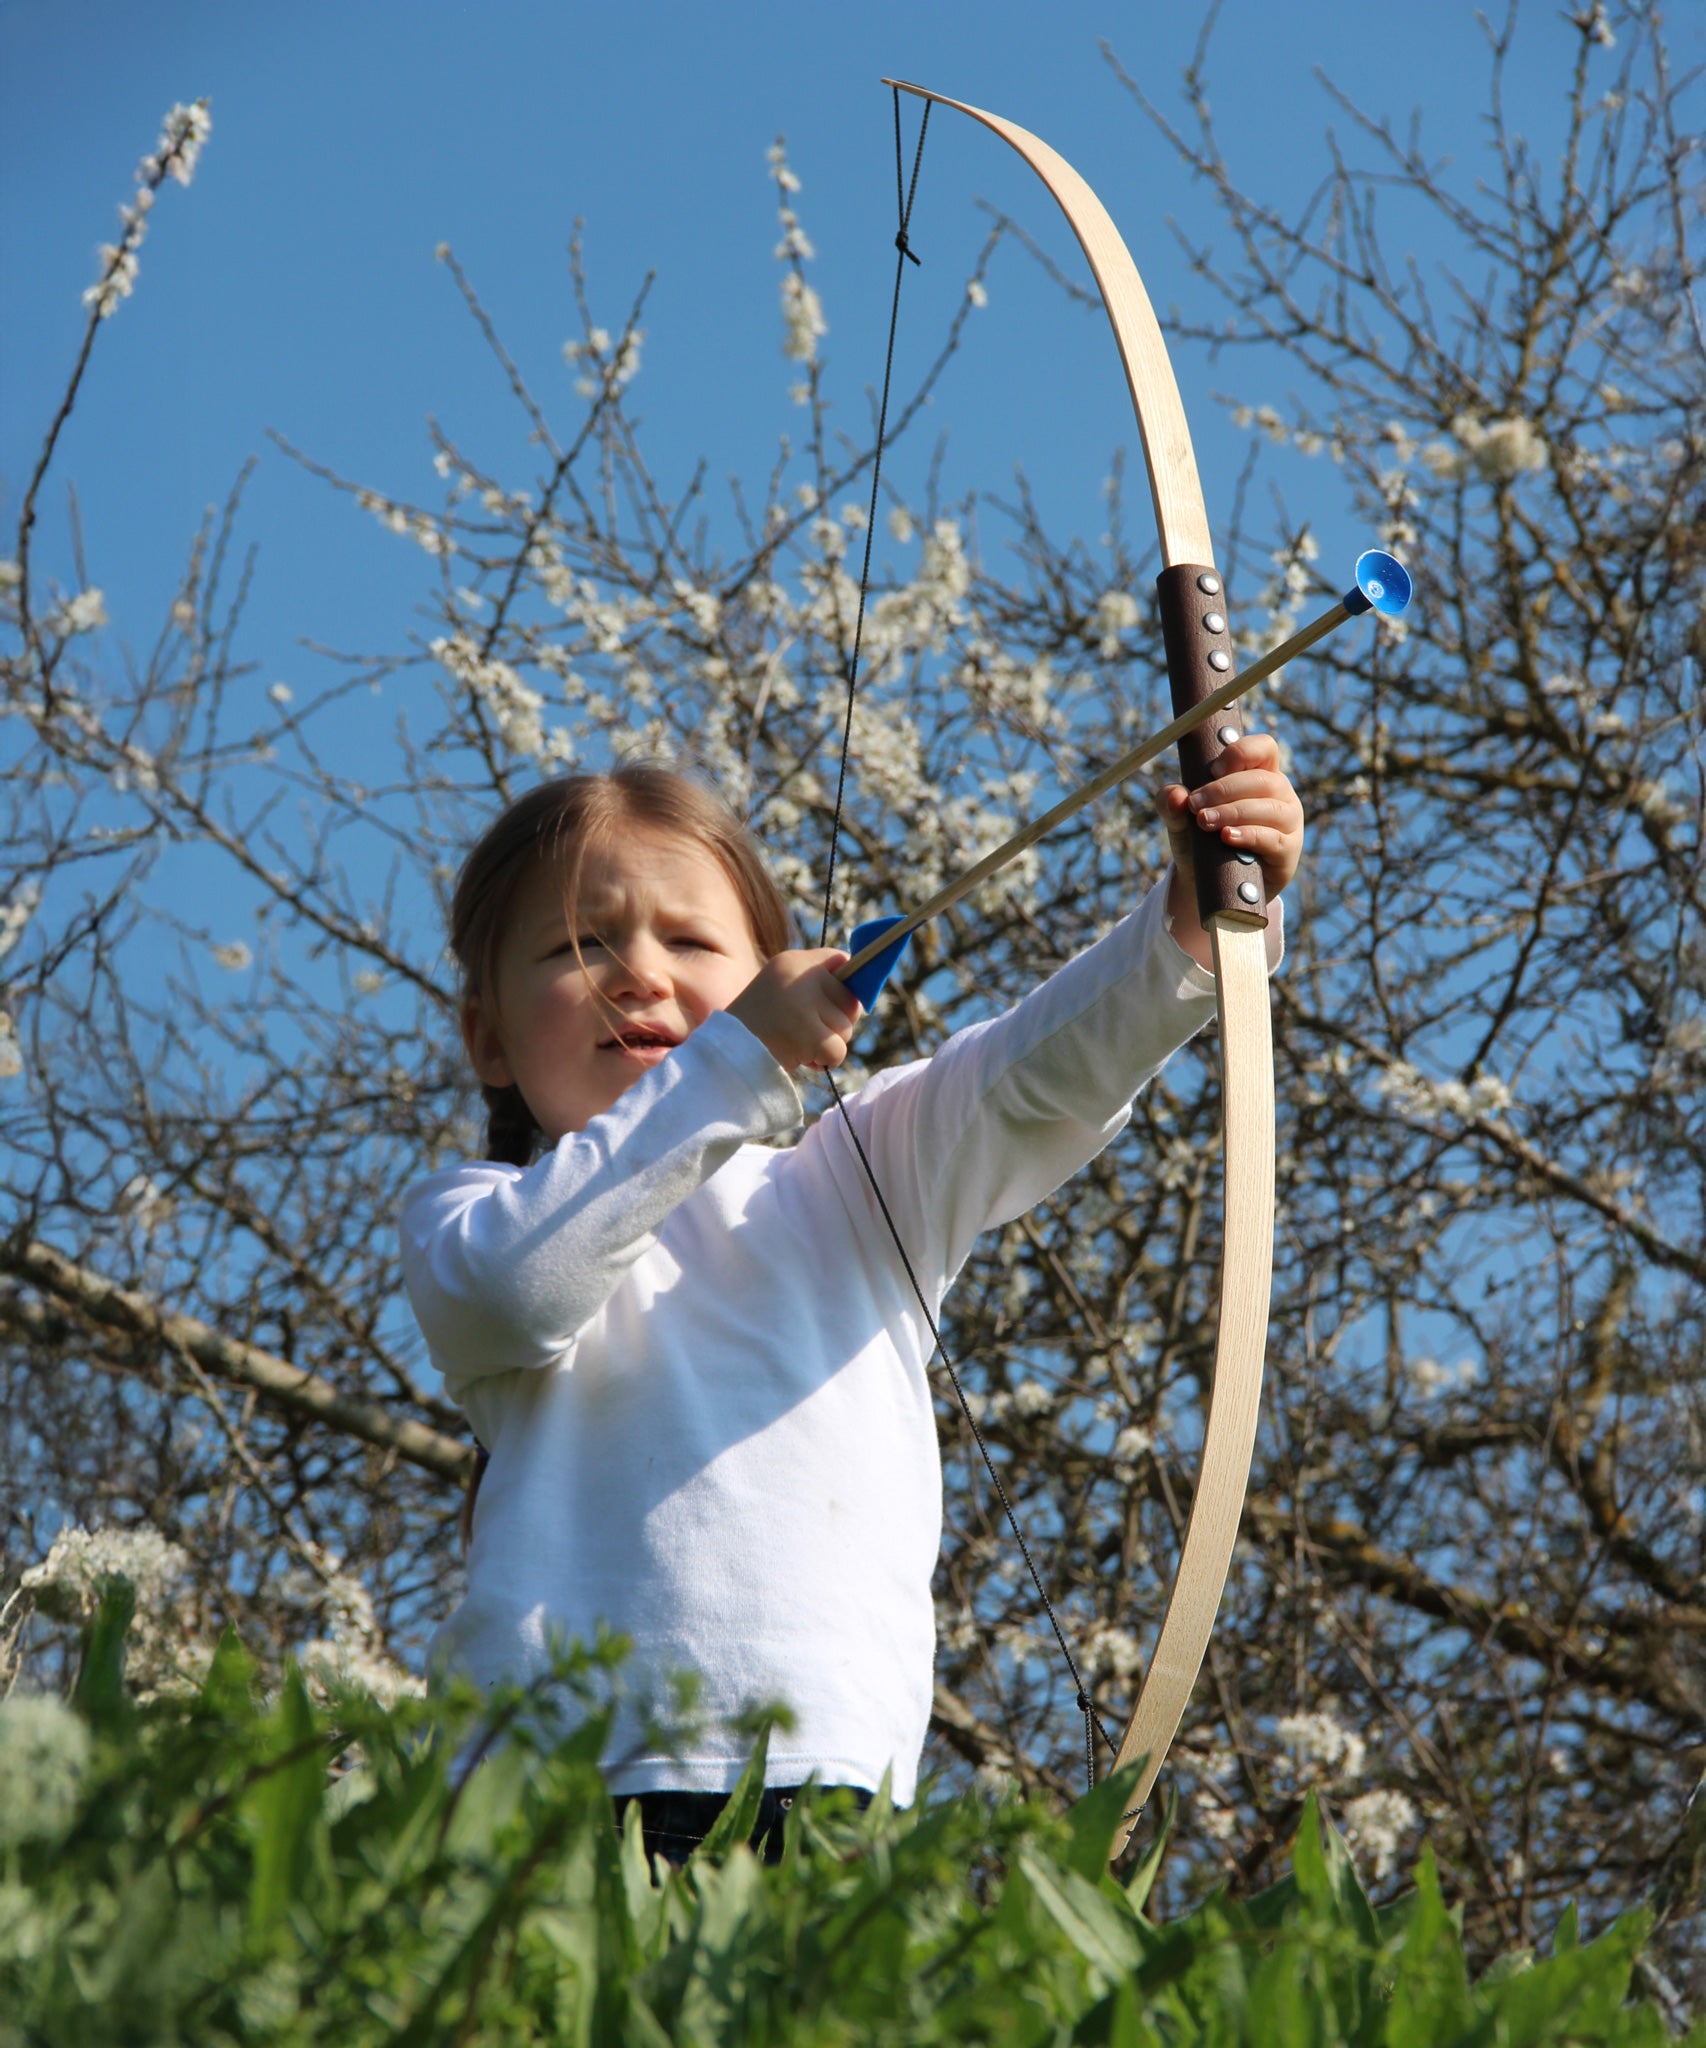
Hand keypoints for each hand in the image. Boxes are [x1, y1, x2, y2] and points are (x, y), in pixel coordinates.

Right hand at [727, 949, 861, 1073]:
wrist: (726, 1052)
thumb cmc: (759, 1023)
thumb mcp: (782, 987)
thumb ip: (817, 981)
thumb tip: (860, 988)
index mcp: (793, 962)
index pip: (844, 963)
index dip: (846, 987)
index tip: (833, 1003)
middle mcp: (799, 977)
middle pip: (851, 1000)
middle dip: (837, 1022)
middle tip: (809, 1030)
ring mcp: (803, 1005)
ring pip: (846, 1028)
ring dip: (828, 1043)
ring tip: (798, 1042)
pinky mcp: (806, 1035)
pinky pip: (838, 1051)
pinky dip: (824, 1061)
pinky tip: (801, 1057)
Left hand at [1155, 730, 1304, 899]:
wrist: (1206, 883)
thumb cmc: (1200, 840)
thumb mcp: (1180, 819)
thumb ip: (1171, 803)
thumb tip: (1176, 795)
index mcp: (1259, 774)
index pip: (1264, 748)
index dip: (1241, 753)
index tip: (1213, 770)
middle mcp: (1280, 795)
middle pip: (1263, 780)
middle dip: (1225, 790)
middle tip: (1196, 805)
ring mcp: (1289, 823)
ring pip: (1270, 808)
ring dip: (1234, 812)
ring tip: (1205, 822)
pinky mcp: (1288, 852)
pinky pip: (1274, 839)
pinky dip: (1249, 836)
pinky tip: (1227, 837)